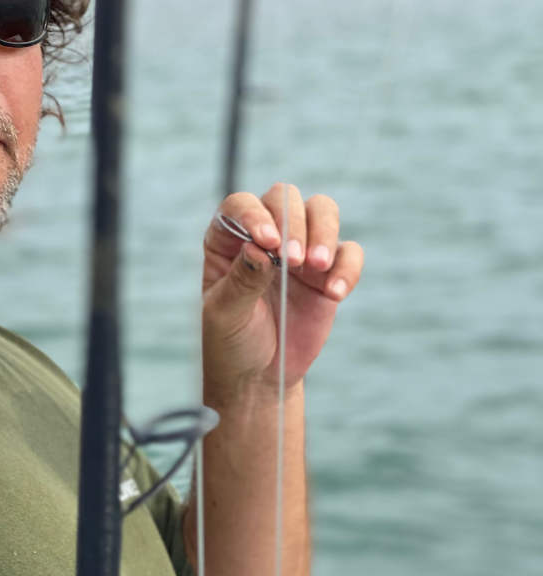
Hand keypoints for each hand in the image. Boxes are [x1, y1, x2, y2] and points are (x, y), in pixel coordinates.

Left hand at [202, 184, 362, 400]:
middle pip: (285, 199)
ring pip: (322, 211)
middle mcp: (265, 236)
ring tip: (317, 266)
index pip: (240, 206)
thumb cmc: (233, 342)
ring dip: (324, 232)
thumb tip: (259, 248)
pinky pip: (349, 253)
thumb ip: (242, 280)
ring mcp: (299, 250)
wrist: (261, 376)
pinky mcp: (328, 272)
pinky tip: (336, 294)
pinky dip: (348, 267)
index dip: (254, 214)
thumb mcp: (227, 315)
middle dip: (293, 223)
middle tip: (292, 261)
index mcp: (227, 240)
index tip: (267, 241)